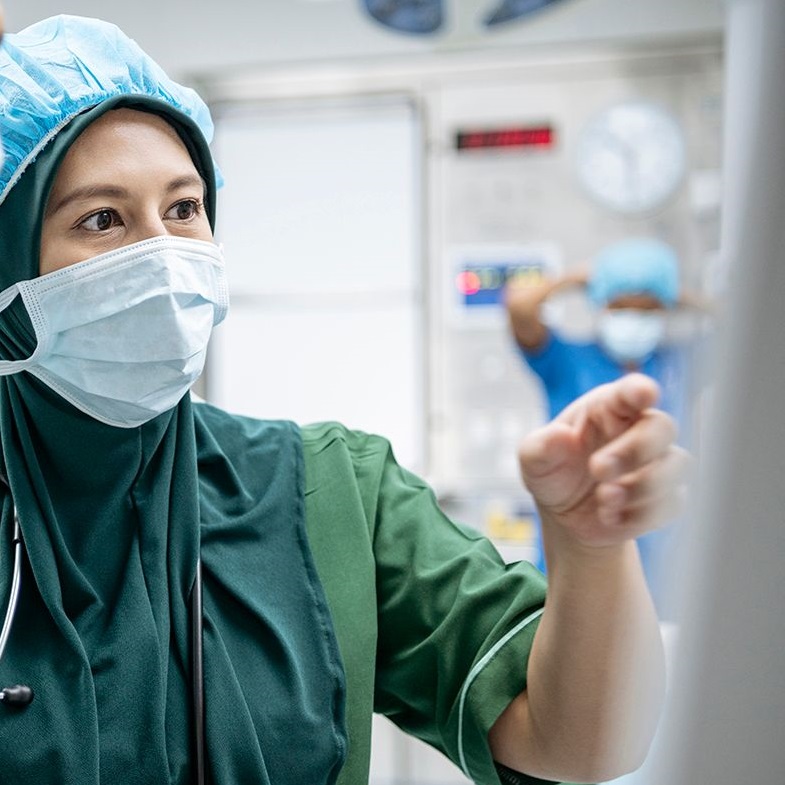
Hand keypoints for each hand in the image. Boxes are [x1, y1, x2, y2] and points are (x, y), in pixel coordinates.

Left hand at [518, 374, 688, 549]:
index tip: (644, 394)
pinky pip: (672, 502)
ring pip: (675, 465)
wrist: (565, 515)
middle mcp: (638, 429)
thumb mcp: (534, 459)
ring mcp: (656, 462)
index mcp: (608, 408)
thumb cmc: (553, 472)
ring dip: (641, 486)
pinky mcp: (665, 496)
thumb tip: (559, 437)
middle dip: (635, 450)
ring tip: (603, 500)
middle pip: (661, 427)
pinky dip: (642, 514)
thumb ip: (540, 447)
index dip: (640, 390)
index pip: (631, 391)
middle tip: (598, 469)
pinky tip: (611, 517)